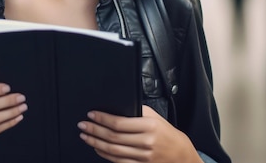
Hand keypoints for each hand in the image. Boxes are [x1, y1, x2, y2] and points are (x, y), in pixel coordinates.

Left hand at [77, 105, 201, 162]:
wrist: (182, 157)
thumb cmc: (169, 136)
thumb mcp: (157, 118)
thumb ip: (139, 112)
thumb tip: (118, 107)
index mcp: (149, 127)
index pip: (119, 123)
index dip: (102, 119)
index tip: (92, 114)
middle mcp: (145, 143)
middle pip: (113, 137)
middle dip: (94, 130)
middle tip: (83, 125)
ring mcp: (143, 157)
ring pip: (113, 151)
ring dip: (95, 142)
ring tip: (85, 135)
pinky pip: (118, 161)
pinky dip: (104, 155)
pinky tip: (97, 148)